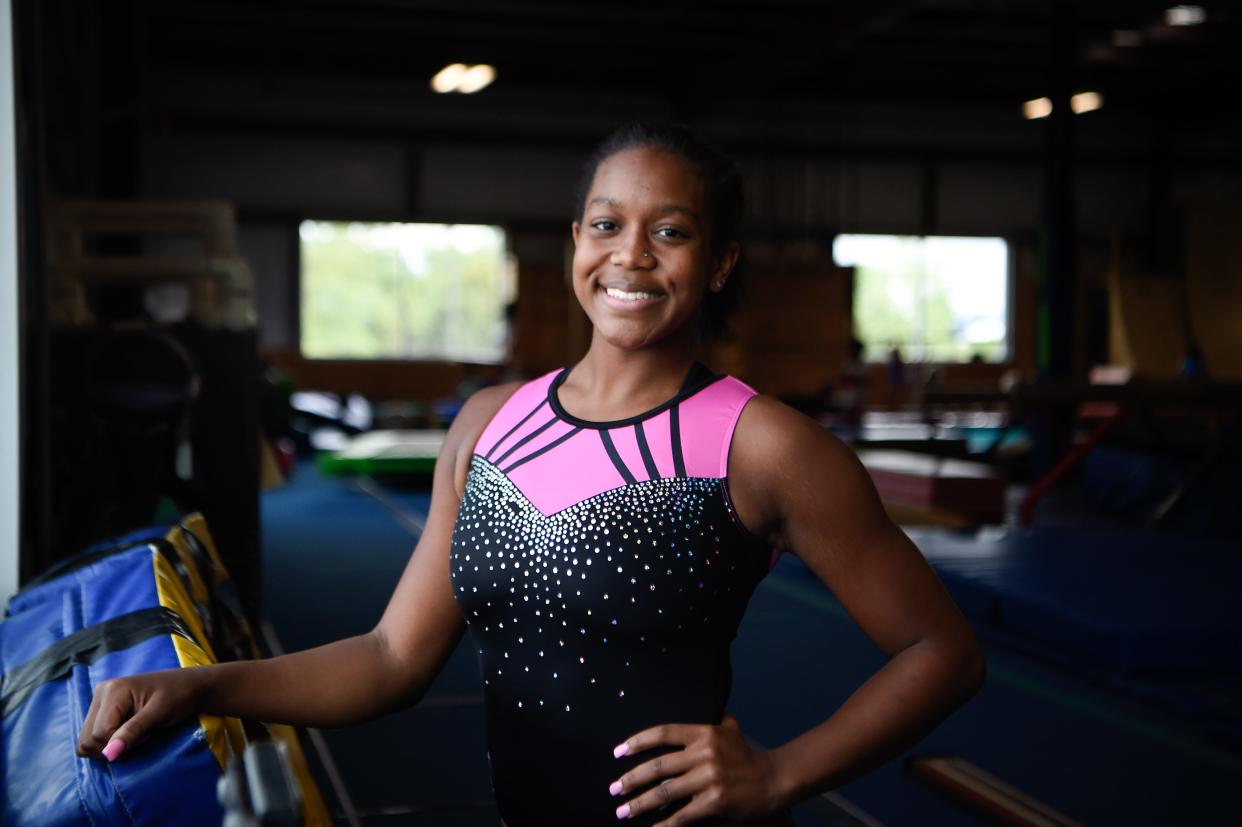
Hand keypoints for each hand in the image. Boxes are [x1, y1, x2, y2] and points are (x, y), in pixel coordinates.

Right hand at [76, 668, 207, 761]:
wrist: (191, 687)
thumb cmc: (179, 696)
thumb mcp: (160, 713)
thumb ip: (133, 731)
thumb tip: (110, 754)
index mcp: (112, 690)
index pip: (100, 733)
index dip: (122, 743)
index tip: (147, 735)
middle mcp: (100, 694)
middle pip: (88, 739)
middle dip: (114, 746)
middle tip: (142, 736)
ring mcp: (99, 702)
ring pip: (87, 741)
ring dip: (111, 746)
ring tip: (137, 734)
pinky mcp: (103, 710)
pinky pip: (93, 737)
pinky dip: (109, 743)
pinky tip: (129, 734)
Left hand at [609, 713, 782, 824]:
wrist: (773, 779)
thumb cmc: (746, 754)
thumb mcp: (730, 727)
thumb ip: (709, 717)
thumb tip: (690, 704)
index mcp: (704, 733)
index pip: (663, 733)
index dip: (637, 742)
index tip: (617, 752)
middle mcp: (704, 753)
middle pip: (658, 767)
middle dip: (631, 779)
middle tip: (614, 788)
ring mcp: (709, 779)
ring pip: (665, 793)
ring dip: (640, 804)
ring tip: (622, 811)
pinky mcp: (714, 802)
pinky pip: (682, 815)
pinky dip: (664, 825)